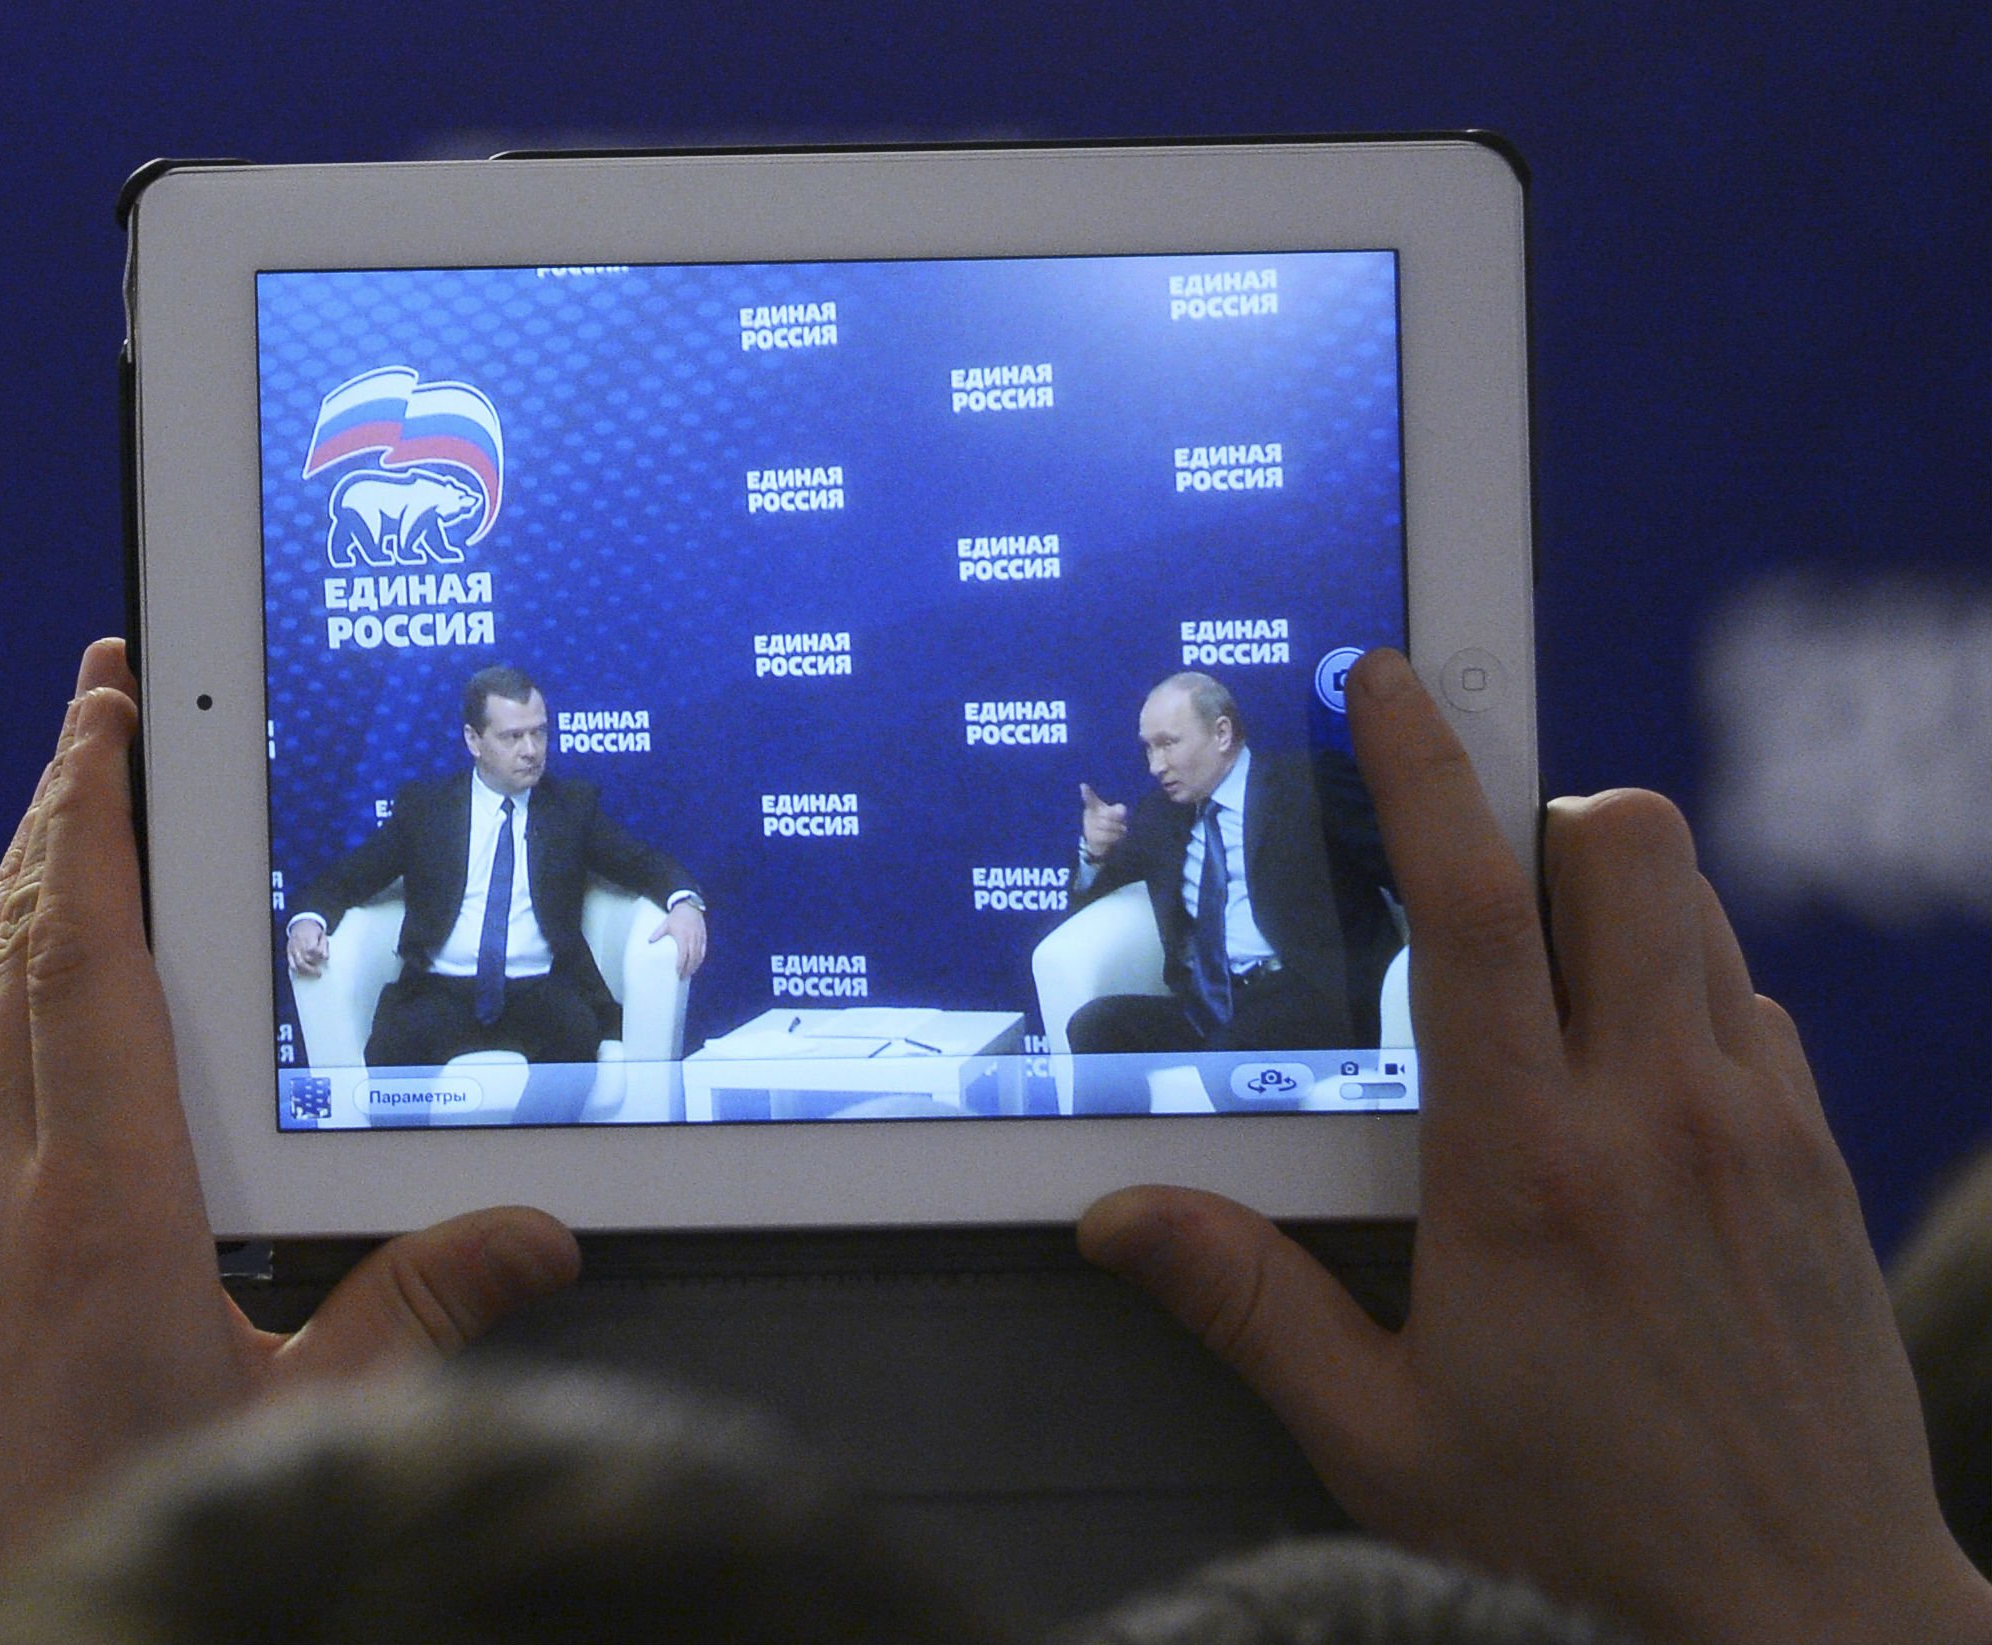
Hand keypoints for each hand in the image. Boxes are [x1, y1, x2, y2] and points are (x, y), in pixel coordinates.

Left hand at [0, 640, 579, 1644]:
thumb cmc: (129, 1533)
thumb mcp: (304, 1426)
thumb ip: (420, 1308)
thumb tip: (539, 1234)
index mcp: (102, 1204)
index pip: (83, 951)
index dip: (89, 810)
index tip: (106, 707)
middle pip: (12, 954)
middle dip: (56, 817)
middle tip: (98, 719)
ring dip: (14, 916)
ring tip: (65, 839)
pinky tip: (19, 1036)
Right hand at [287, 914, 328, 976]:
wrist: (301, 923)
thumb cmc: (313, 930)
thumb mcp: (322, 934)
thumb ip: (324, 946)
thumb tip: (325, 958)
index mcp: (308, 937)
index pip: (312, 950)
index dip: (318, 955)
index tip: (323, 958)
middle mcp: (299, 944)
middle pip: (304, 959)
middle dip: (312, 968)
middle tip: (319, 973)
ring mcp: (292, 948)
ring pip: (297, 963)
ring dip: (305, 971)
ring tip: (312, 974)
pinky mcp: (289, 952)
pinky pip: (291, 963)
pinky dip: (296, 969)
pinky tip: (302, 973)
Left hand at [650, 899, 707, 978]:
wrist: (689, 905)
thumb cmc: (676, 916)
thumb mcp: (666, 924)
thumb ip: (658, 933)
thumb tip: (649, 941)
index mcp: (683, 937)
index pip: (683, 956)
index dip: (681, 965)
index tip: (678, 973)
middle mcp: (692, 939)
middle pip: (692, 958)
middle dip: (688, 969)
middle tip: (683, 977)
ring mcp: (699, 938)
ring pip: (699, 956)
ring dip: (695, 966)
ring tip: (690, 973)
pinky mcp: (703, 936)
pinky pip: (703, 950)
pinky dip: (701, 958)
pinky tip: (697, 963)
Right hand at [1077, 649, 1991, 1644]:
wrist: (1806, 1622)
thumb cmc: (1586, 1535)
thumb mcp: (1380, 1441)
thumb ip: (1247, 1308)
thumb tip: (1121, 1220)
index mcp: (1526, 1168)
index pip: (1477, 909)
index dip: (1425, 773)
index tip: (1389, 688)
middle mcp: (1655, 1115)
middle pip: (1625, 846)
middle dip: (1542, 812)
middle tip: (1476, 881)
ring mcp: (1755, 1128)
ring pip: (1701, 902)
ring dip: (1616, 894)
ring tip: (1545, 975)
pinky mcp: (1817, 1162)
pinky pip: (1752, 1000)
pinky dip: (1685, 987)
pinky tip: (1631, 1080)